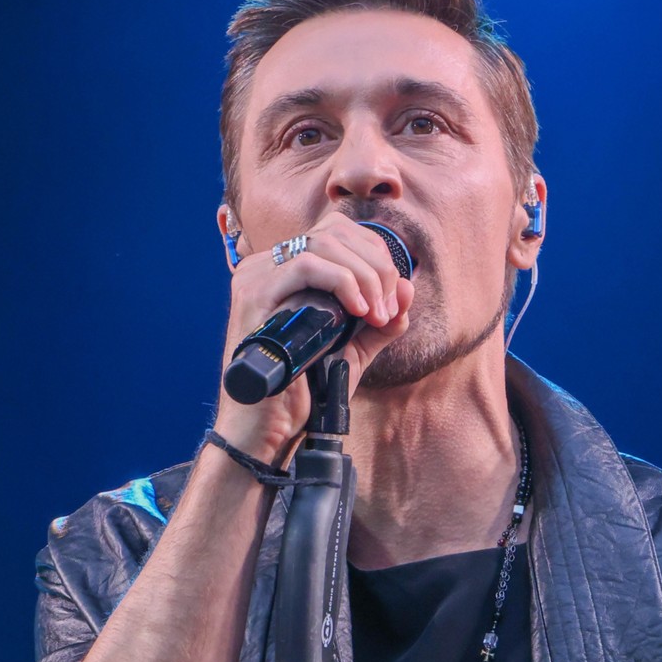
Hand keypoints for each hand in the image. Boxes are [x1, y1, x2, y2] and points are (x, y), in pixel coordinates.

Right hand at [212, 213, 414, 463]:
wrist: (269, 429)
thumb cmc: (304, 390)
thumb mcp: (353, 350)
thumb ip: (380, 322)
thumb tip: (407, 289)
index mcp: (286, 270)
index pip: (338, 233)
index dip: (376, 255)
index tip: (392, 299)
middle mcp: (268, 266)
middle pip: (335, 233)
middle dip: (376, 267)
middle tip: (387, 310)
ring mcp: (257, 277)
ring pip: (324, 245)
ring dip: (365, 276)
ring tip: (376, 314)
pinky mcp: (253, 295)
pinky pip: (305, 266)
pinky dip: (342, 282)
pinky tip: (358, 311)